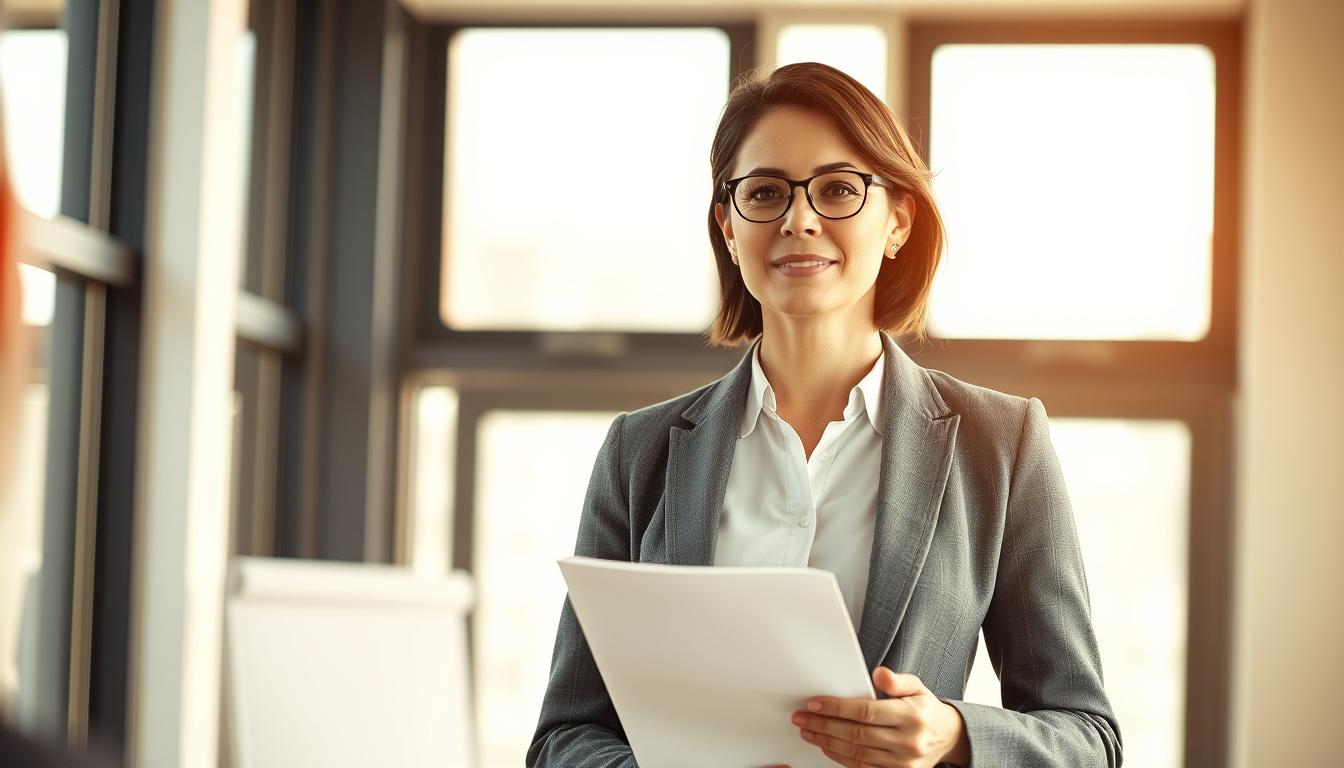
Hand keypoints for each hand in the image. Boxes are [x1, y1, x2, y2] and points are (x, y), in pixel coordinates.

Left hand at [788, 667, 969, 767]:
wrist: (948, 738)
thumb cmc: (926, 709)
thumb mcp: (917, 687)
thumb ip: (897, 680)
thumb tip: (879, 673)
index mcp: (911, 716)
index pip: (866, 712)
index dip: (836, 708)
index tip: (814, 704)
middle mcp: (907, 742)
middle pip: (856, 734)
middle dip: (824, 725)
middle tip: (801, 718)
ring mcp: (902, 763)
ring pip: (856, 753)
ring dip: (827, 742)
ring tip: (808, 731)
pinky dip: (841, 758)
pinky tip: (826, 747)